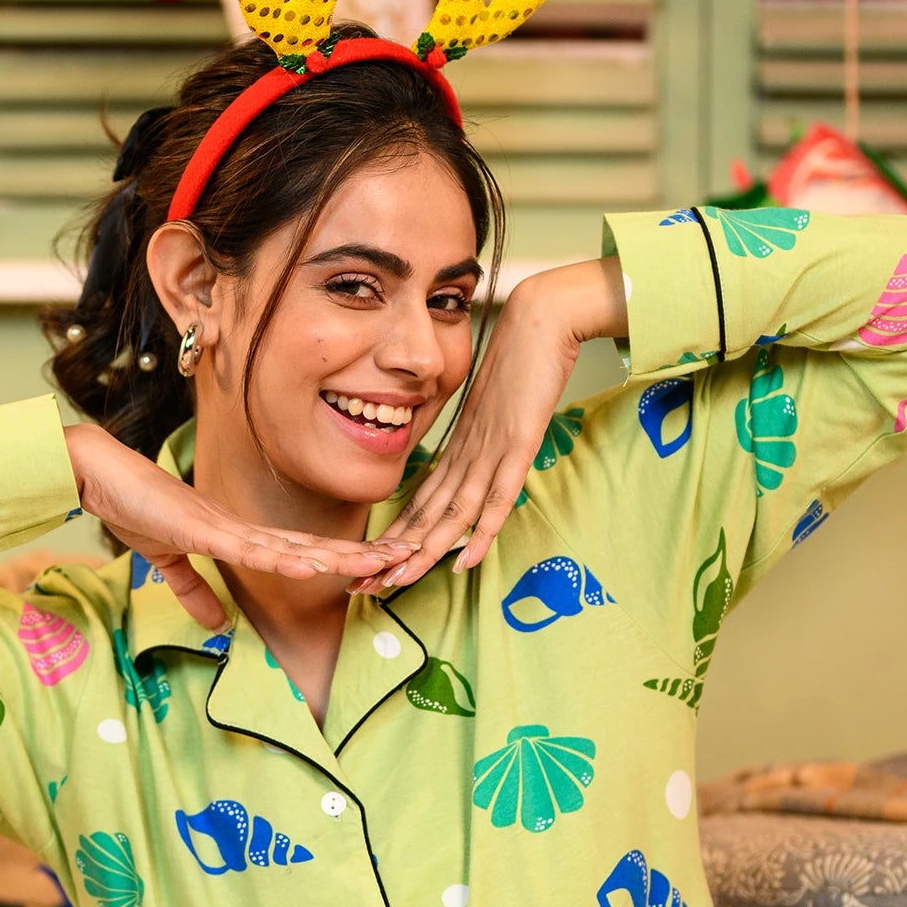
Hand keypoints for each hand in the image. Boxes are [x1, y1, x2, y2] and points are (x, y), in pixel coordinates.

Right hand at [64, 423, 397, 628]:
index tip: (377, 563)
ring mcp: (224, 526)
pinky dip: (282, 556)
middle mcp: (240, 527)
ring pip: (292, 545)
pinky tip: (313, 563)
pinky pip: (249, 547)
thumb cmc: (129, 505)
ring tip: (380, 561)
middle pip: (311, 545)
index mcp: (235, 534)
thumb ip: (193, 591)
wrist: (95, 474)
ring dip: (337, 555)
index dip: (338, 558)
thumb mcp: (166, 561)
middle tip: (406, 556)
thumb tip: (218, 624)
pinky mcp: (201, 528)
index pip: (298, 549)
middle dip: (358, 553)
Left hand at [373, 259, 624, 586]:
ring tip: (400, 582)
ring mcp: (490, 450)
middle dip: (397, 554)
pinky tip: (463, 559)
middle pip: (427, 514)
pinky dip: (480, 532)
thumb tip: (477, 461)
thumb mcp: (496, 409)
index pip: (423, 500)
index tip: (376, 564)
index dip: (400, 536)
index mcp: (459, 446)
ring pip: (452, 513)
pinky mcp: (516, 445)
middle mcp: (467, 453)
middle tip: (366, 586)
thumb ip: (484, 438)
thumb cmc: (521, 361)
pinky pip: (495, 498)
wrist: (539, 320)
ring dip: (426, 552)